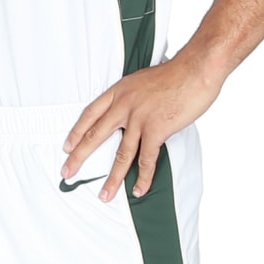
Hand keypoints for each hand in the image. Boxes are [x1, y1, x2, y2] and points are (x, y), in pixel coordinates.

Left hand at [62, 53, 222, 200]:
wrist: (196, 68)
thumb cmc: (175, 73)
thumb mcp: (141, 81)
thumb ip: (131, 98)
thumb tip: (129, 112)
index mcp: (119, 92)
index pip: (89, 115)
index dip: (76, 132)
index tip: (67, 147)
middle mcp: (124, 106)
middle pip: (95, 136)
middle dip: (79, 158)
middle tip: (67, 172)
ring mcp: (139, 120)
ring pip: (121, 155)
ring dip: (113, 178)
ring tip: (105, 195)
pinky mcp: (156, 130)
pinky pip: (147, 159)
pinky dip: (144, 177)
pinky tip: (139, 189)